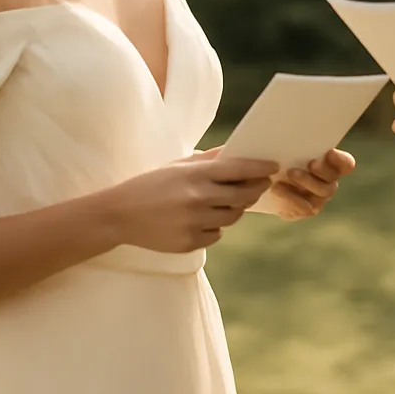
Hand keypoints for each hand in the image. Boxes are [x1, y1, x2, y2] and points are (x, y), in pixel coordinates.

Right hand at [108, 155, 278, 252]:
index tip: (274, 167)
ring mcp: (194, 223)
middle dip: (255, 190)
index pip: (239, 169)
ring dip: (236, 209)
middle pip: (243, 196)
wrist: (120, 214)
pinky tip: (203, 218)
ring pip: (233, 217)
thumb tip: (237, 150)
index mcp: (195, 174)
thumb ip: (209, 159)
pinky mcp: (189, 243)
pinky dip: (215, 226)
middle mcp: (198, 198)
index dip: (260, 168)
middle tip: (261, 185)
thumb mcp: (179, 164)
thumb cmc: (152, 184)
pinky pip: (216, 234)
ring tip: (227, 201)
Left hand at [267, 149, 356, 221]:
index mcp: (330, 164)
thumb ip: (297, 142)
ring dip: (306, 182)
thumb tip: (293, 125)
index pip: (346, 164)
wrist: (267, 180)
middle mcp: (328, 182)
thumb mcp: (289, 147)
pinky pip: (303, 208)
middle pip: (333, 178)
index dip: (341, 160)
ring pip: (321, 193)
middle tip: (310, 164)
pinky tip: (277, 188)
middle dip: (323, 171)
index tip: (329, 153)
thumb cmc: (282, 157)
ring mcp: (318, 198)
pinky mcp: (304, 210)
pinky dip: (290, 197)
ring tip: (288, 173)